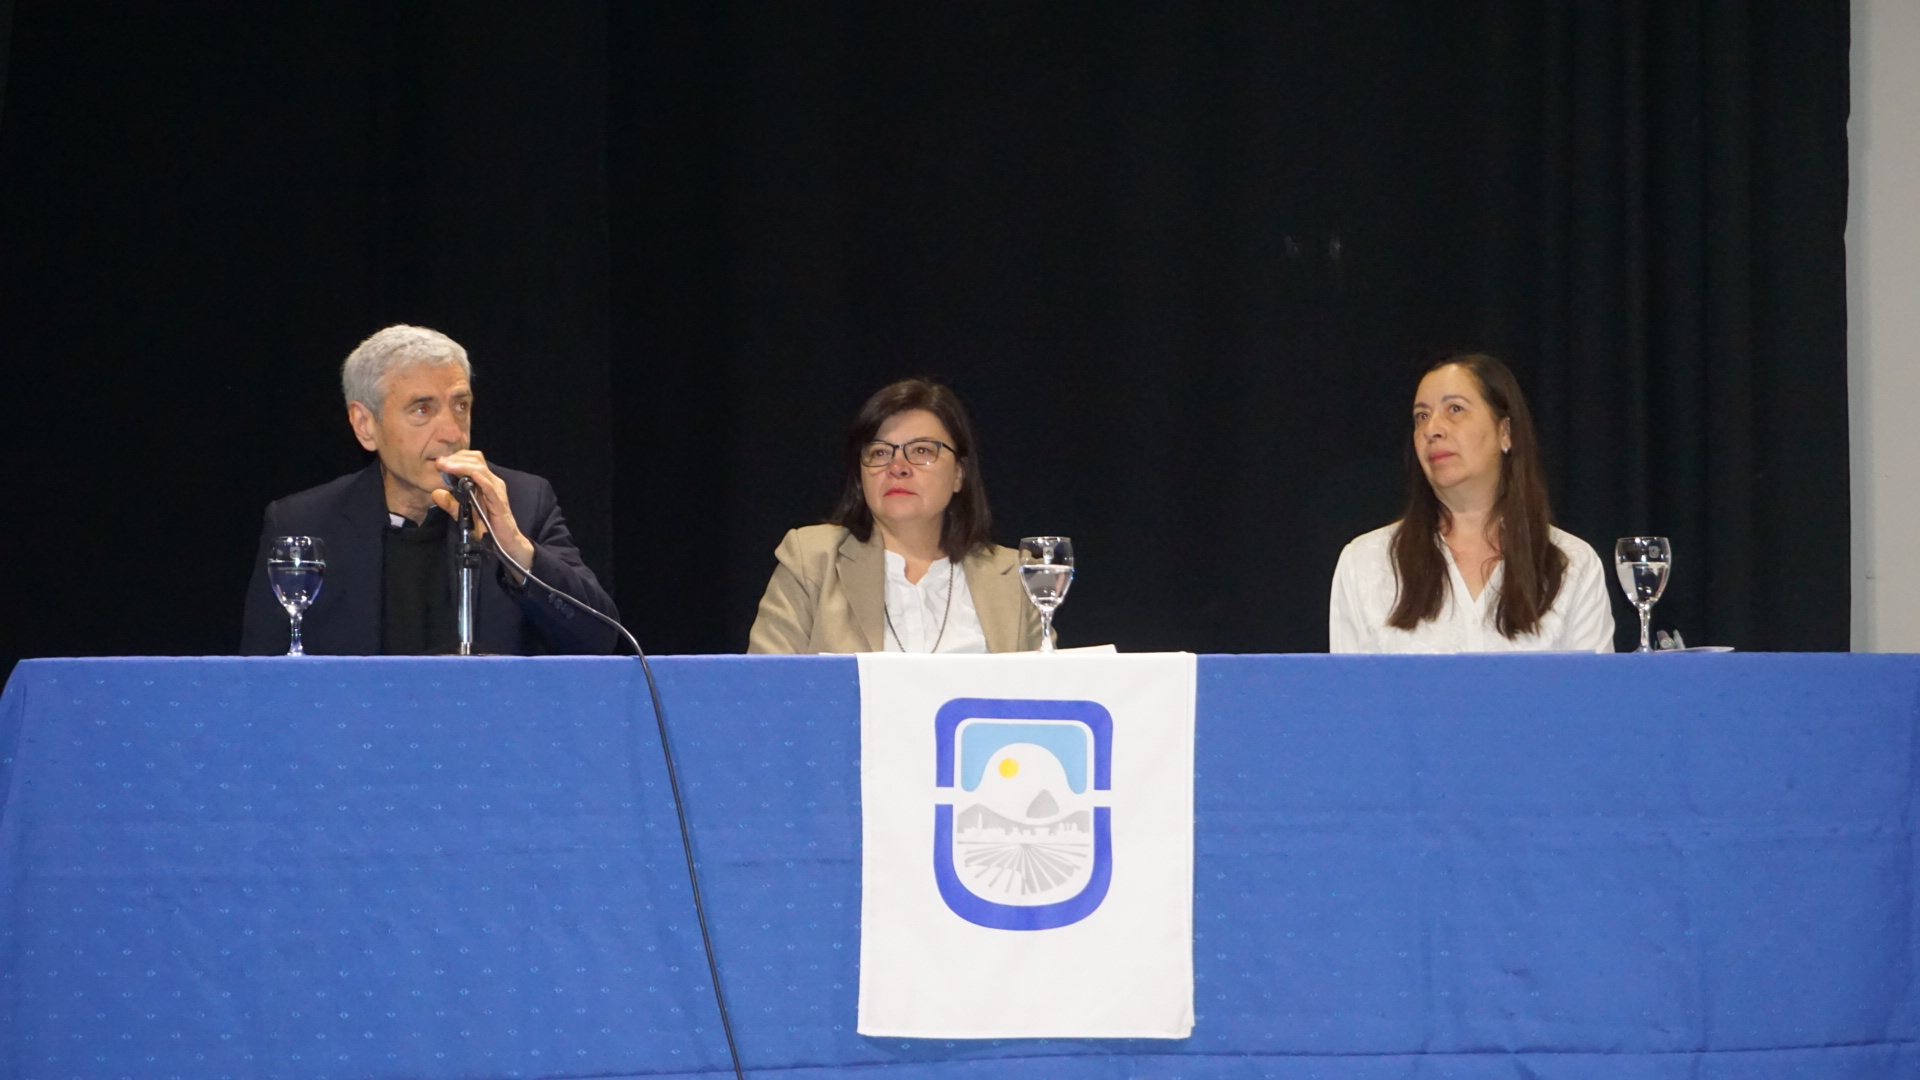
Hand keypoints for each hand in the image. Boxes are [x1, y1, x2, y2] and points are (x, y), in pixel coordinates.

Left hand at [431, 450, 534, 582]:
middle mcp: (492, 481)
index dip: (455, 457)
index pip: (472, 460)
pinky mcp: (498, 499)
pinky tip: (461, 473)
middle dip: (455, 457)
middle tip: (439, 461)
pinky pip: (486, 483)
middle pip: (475, 458)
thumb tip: (435, 492)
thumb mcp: (464, 515)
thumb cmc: (488, 529)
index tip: (439, 461)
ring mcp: (496, 489)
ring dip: (460, 464)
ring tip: (444, 465)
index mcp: (485, 482)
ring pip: (479, 467)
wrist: (506, 544)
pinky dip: (474, 475)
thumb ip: (451, 504)